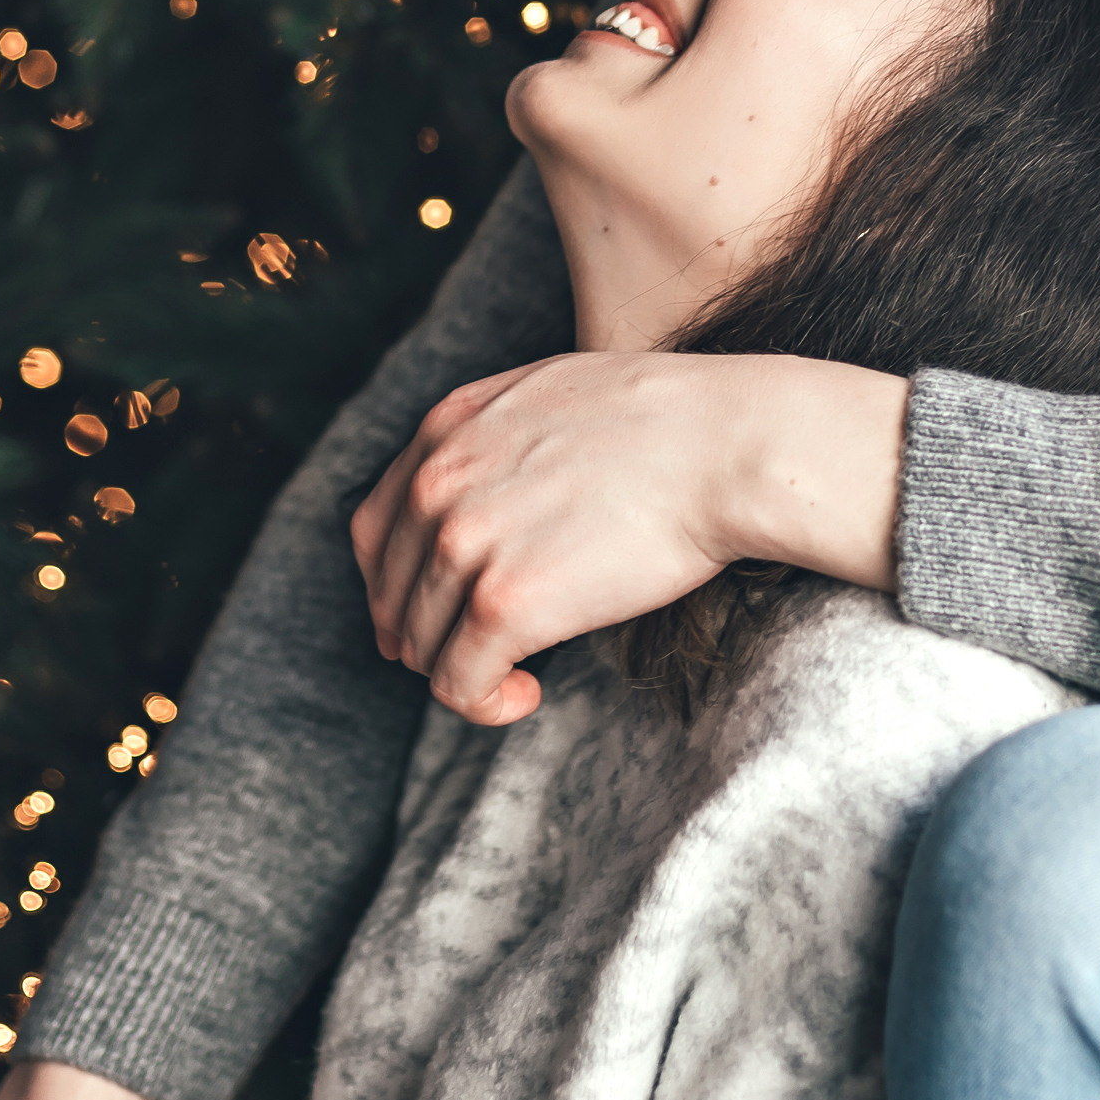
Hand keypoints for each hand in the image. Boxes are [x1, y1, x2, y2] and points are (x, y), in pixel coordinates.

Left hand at [350, 349, 905, 722]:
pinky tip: (525, 693)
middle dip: (427, 635)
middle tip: (479, 658)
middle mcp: (436, 481)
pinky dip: (484, 703)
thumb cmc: (666, 422)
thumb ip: (491, 438)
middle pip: (392, 594)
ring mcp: (463, 542)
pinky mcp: (501, 603)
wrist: (723, 446)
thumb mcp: (547, 396)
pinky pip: (457, 684)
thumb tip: (474, 499)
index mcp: (444, 428)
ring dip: (460, 672)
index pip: (376, 530)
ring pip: (420, 646)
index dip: (395, 586)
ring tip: (513, 676)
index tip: (427, 617)